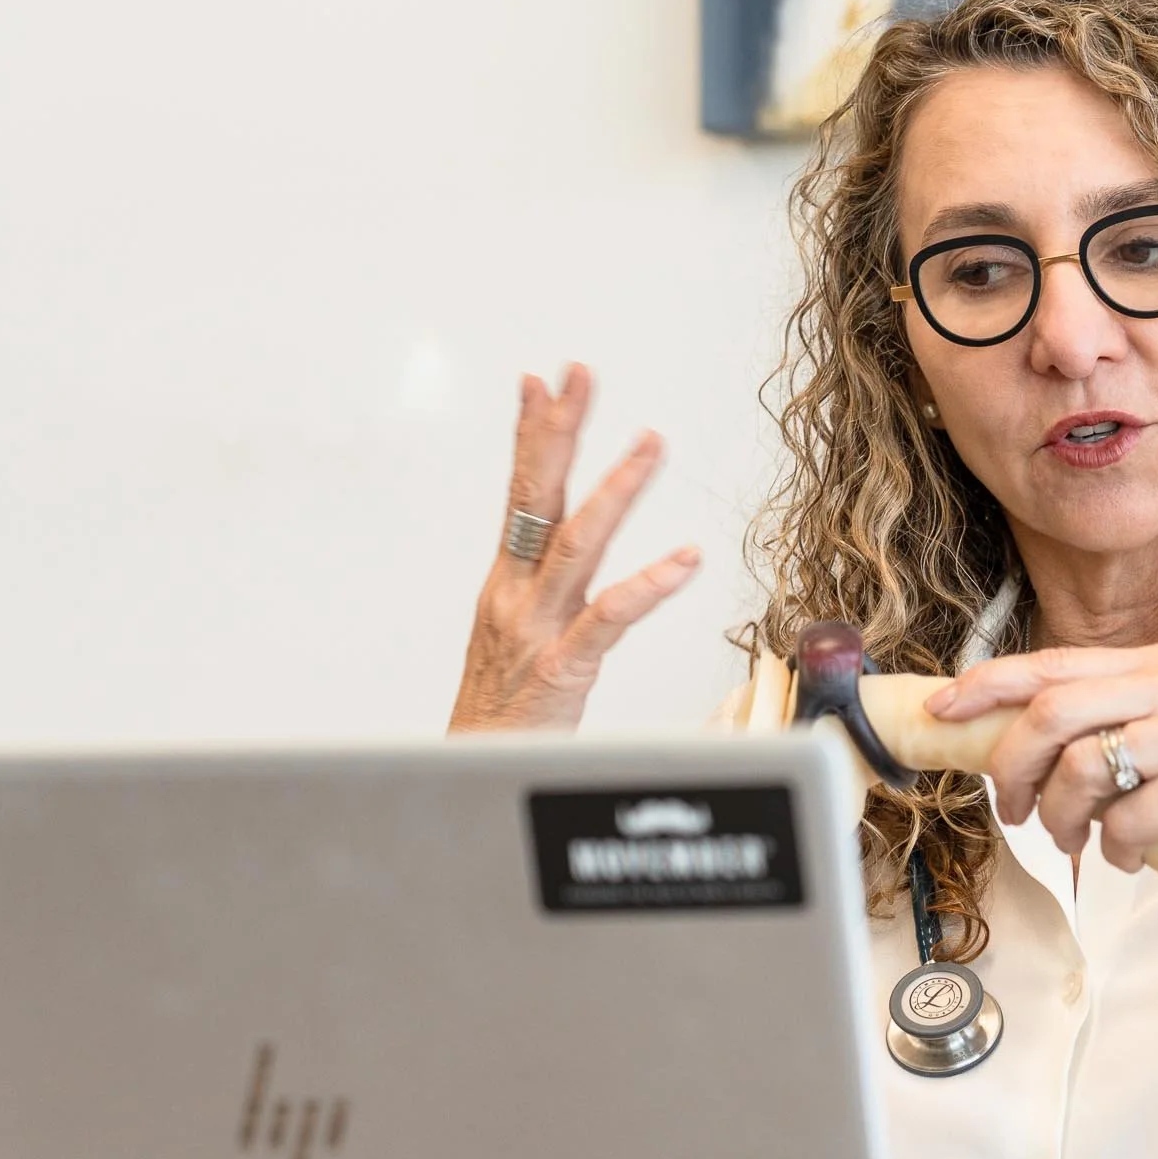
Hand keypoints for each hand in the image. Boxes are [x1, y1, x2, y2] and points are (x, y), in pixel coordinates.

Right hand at [448, 363, 700, 732]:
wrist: (470, 786)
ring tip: (652, 441)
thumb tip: (569, 565)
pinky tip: (687, 556)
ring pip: (576, 544)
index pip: (519, 495)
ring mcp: (534, 630)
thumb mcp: (517, 645)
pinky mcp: (561, 669)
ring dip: (615, 488)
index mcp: (504, 586)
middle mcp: (513, 596)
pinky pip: (609, 617)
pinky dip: (649, 583)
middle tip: (581, 373)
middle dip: (559, 430)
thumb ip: (545, 599)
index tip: (539, 381)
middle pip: (537, 497)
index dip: (530, 436)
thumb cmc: (502, 720)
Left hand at [927, 643, 1157, 912]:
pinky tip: (1129, 856)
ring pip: (1080, 769)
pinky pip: (1125, 820)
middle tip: (1008, 809)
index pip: (1053, 663)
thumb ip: (1112, 725)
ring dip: (1061, 819)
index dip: (987, 685)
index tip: (942, 711)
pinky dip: (1113, 850)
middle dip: (1010, 768)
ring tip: (1078, 842)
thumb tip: (1017, 744)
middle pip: (1052, 712)